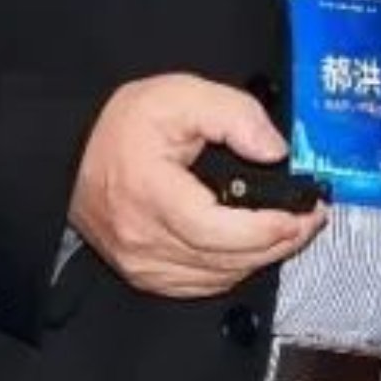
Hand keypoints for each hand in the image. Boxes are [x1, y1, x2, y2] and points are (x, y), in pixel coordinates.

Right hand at [69, 75, 326, 298]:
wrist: (70, 155)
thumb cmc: (121, 127)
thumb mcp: (180, 96)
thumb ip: (233, 115)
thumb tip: (275, 149)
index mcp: (151, 196)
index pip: (221, 231)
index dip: (271, 227)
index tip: (306, 211)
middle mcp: (144, 241)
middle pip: (228, 260)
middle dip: (280, 241)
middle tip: (311, 218)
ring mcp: (142, 265)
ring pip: (220, 278)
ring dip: (261, 257)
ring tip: (289, 229)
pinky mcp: (144, 275)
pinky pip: (201, 284)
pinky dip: (233, 269)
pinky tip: (251, 247)